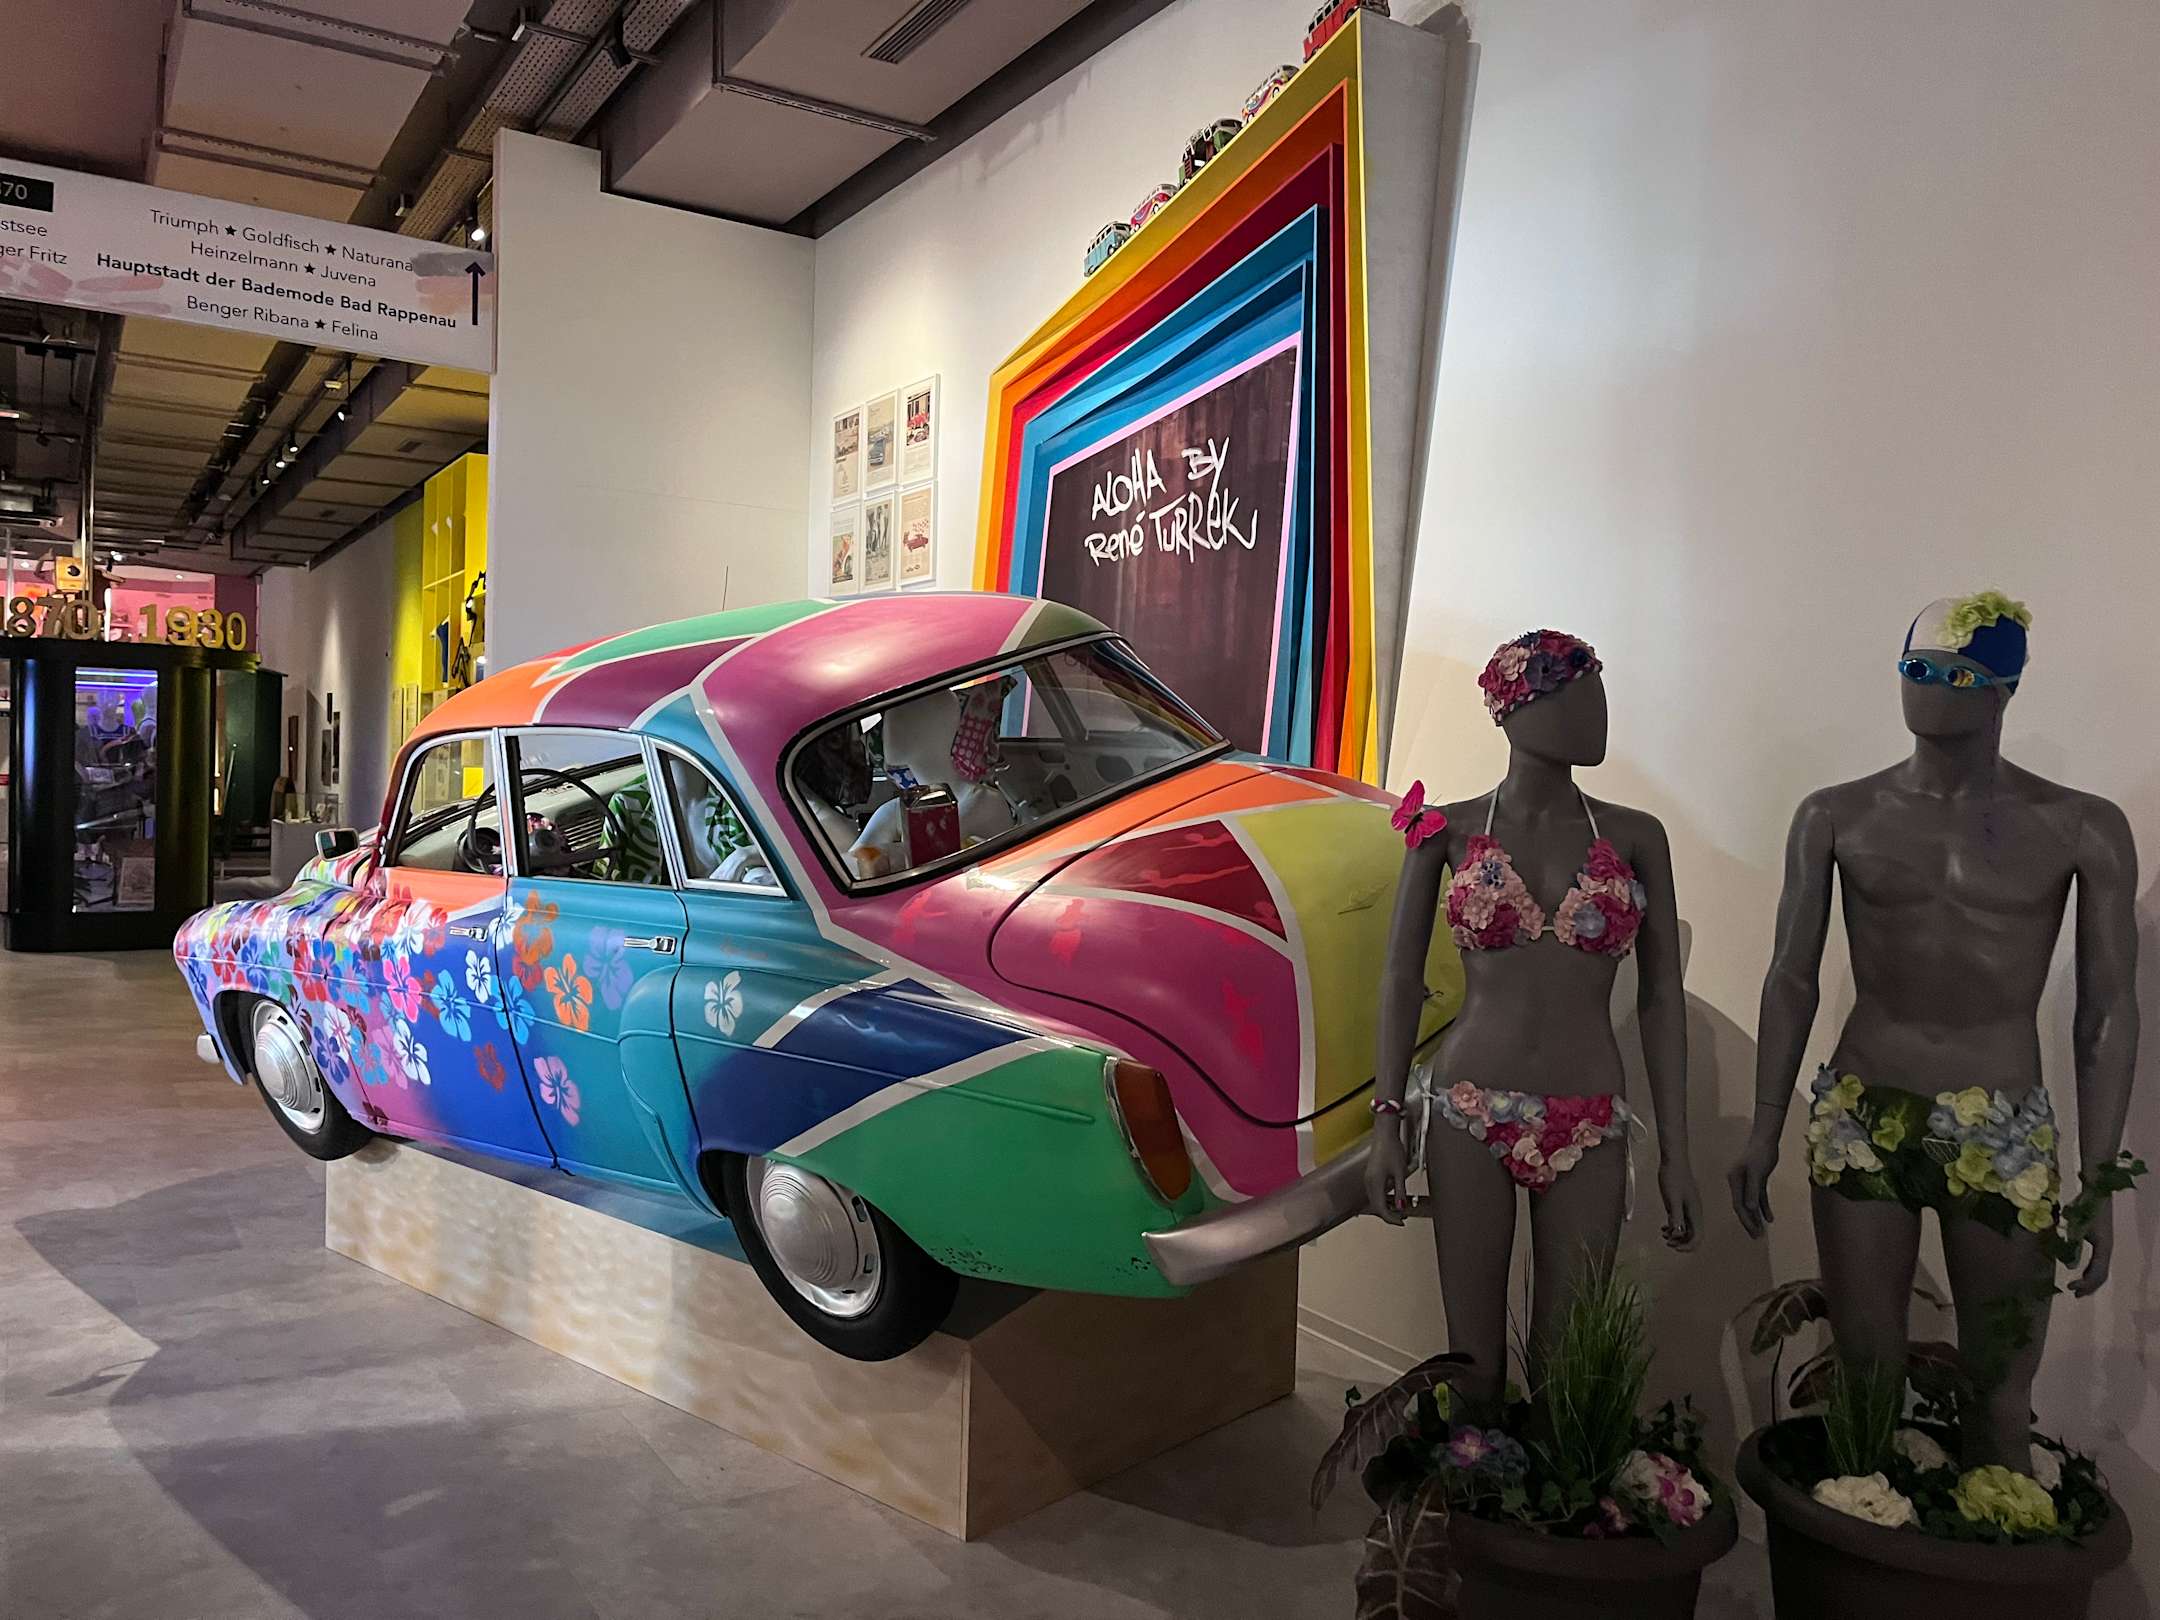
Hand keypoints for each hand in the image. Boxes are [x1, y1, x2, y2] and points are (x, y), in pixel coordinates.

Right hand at [1365, 1117, 1410, 1223]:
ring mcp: (1368, 1179)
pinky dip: (1383, 1199)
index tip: (1401, 1222)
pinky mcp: (1371, 1175)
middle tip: (1402, 1219)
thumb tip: (1401, 1207)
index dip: (1391, 1218)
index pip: (1381, 1208)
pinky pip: (1375, 1192)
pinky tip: (1392, 1198)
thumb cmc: (1392, 1149)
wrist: (1385, 1134)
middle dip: (1389, 1214)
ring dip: (1386, 1207)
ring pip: (1375, 1200)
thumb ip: (1400, 1191)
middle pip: (1376, 1206)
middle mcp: (1369, 1183)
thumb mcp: (1400, 1172)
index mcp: (1375, 1183)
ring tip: (1399, 1210)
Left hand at [1658, 1159, 1701, 1250]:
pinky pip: (1681, 1221)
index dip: (1687, 1246)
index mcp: (1695, 1212)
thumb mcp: (1672, 1198)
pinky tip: (1664, 1227)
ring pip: (1687, 1229)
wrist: (1673, 1160)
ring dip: (1677, 1235)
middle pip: (1693, 1235)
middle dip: (1681, 1242)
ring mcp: (1688, 1208)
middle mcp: (1694, 1212)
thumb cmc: (1673, 1177)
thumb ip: (1675, 1216)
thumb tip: (1677, 1233)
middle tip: (1667, 1242)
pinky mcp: (1682, 1204)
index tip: (1674, 1247)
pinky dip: (1674, 1227)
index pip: (1697, 1237)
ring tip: (1664, 1235)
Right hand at [1727, 1124, 1779, 1238]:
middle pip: (1742, 1207)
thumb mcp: (1757, 1172)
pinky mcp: (1756, 1181)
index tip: (1754, 1232)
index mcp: (1734, 1181)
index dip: (1746, 1220)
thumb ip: (1753, 1190)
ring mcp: (1747, 1182)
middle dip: (1749, 1222)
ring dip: (1756, 1217)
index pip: (1739, 1205)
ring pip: (1750, 1204)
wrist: (1766, 1140)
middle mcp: (1738, 1183)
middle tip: (1757, 1237)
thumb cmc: (1761, 1154)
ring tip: (1761, 1232)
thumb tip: (1749, 1208)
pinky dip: (1763, 1208)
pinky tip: (1769, 1218)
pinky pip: (1759, 1198)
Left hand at [2070, 1199, 2113, 1296]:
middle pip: (2101, 1274)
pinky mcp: (2101, 1240)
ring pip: (2101, 1269)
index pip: (2097, 1273)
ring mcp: (2105, 1245)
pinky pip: (2097, 1261)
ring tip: (2077, 1287)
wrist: (2096, 1191)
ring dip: (2089, 1279)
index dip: (2085, 1284)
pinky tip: (2079, 1270)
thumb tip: (2070, 1267)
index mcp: (2104, 1248)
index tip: (2070, 1288)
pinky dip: (2089, 1269)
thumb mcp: (2076, 1227)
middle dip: (2089, 1286)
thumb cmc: (2085, 1207)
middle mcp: (2107, 1249)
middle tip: (2074, 1294)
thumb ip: (2073, 1246)